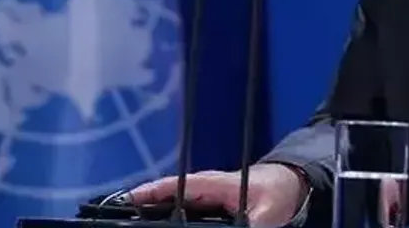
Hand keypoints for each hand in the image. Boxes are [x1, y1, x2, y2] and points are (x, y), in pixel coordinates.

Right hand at [126, 163, 305, 227]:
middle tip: (119, 219)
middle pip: (163, 199)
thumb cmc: (276, 191)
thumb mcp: (266, 214)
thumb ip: (250, 227)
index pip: (171, 186)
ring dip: (153, 216)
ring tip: (131, 225)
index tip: (125, 202)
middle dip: (141, 208)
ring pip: (170, 207)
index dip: (146, 193)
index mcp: (211, 184)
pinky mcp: (207, 210)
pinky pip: (182, 215)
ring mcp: (202, 199)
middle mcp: (201, 190)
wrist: (289, 185)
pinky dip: (168, 220)